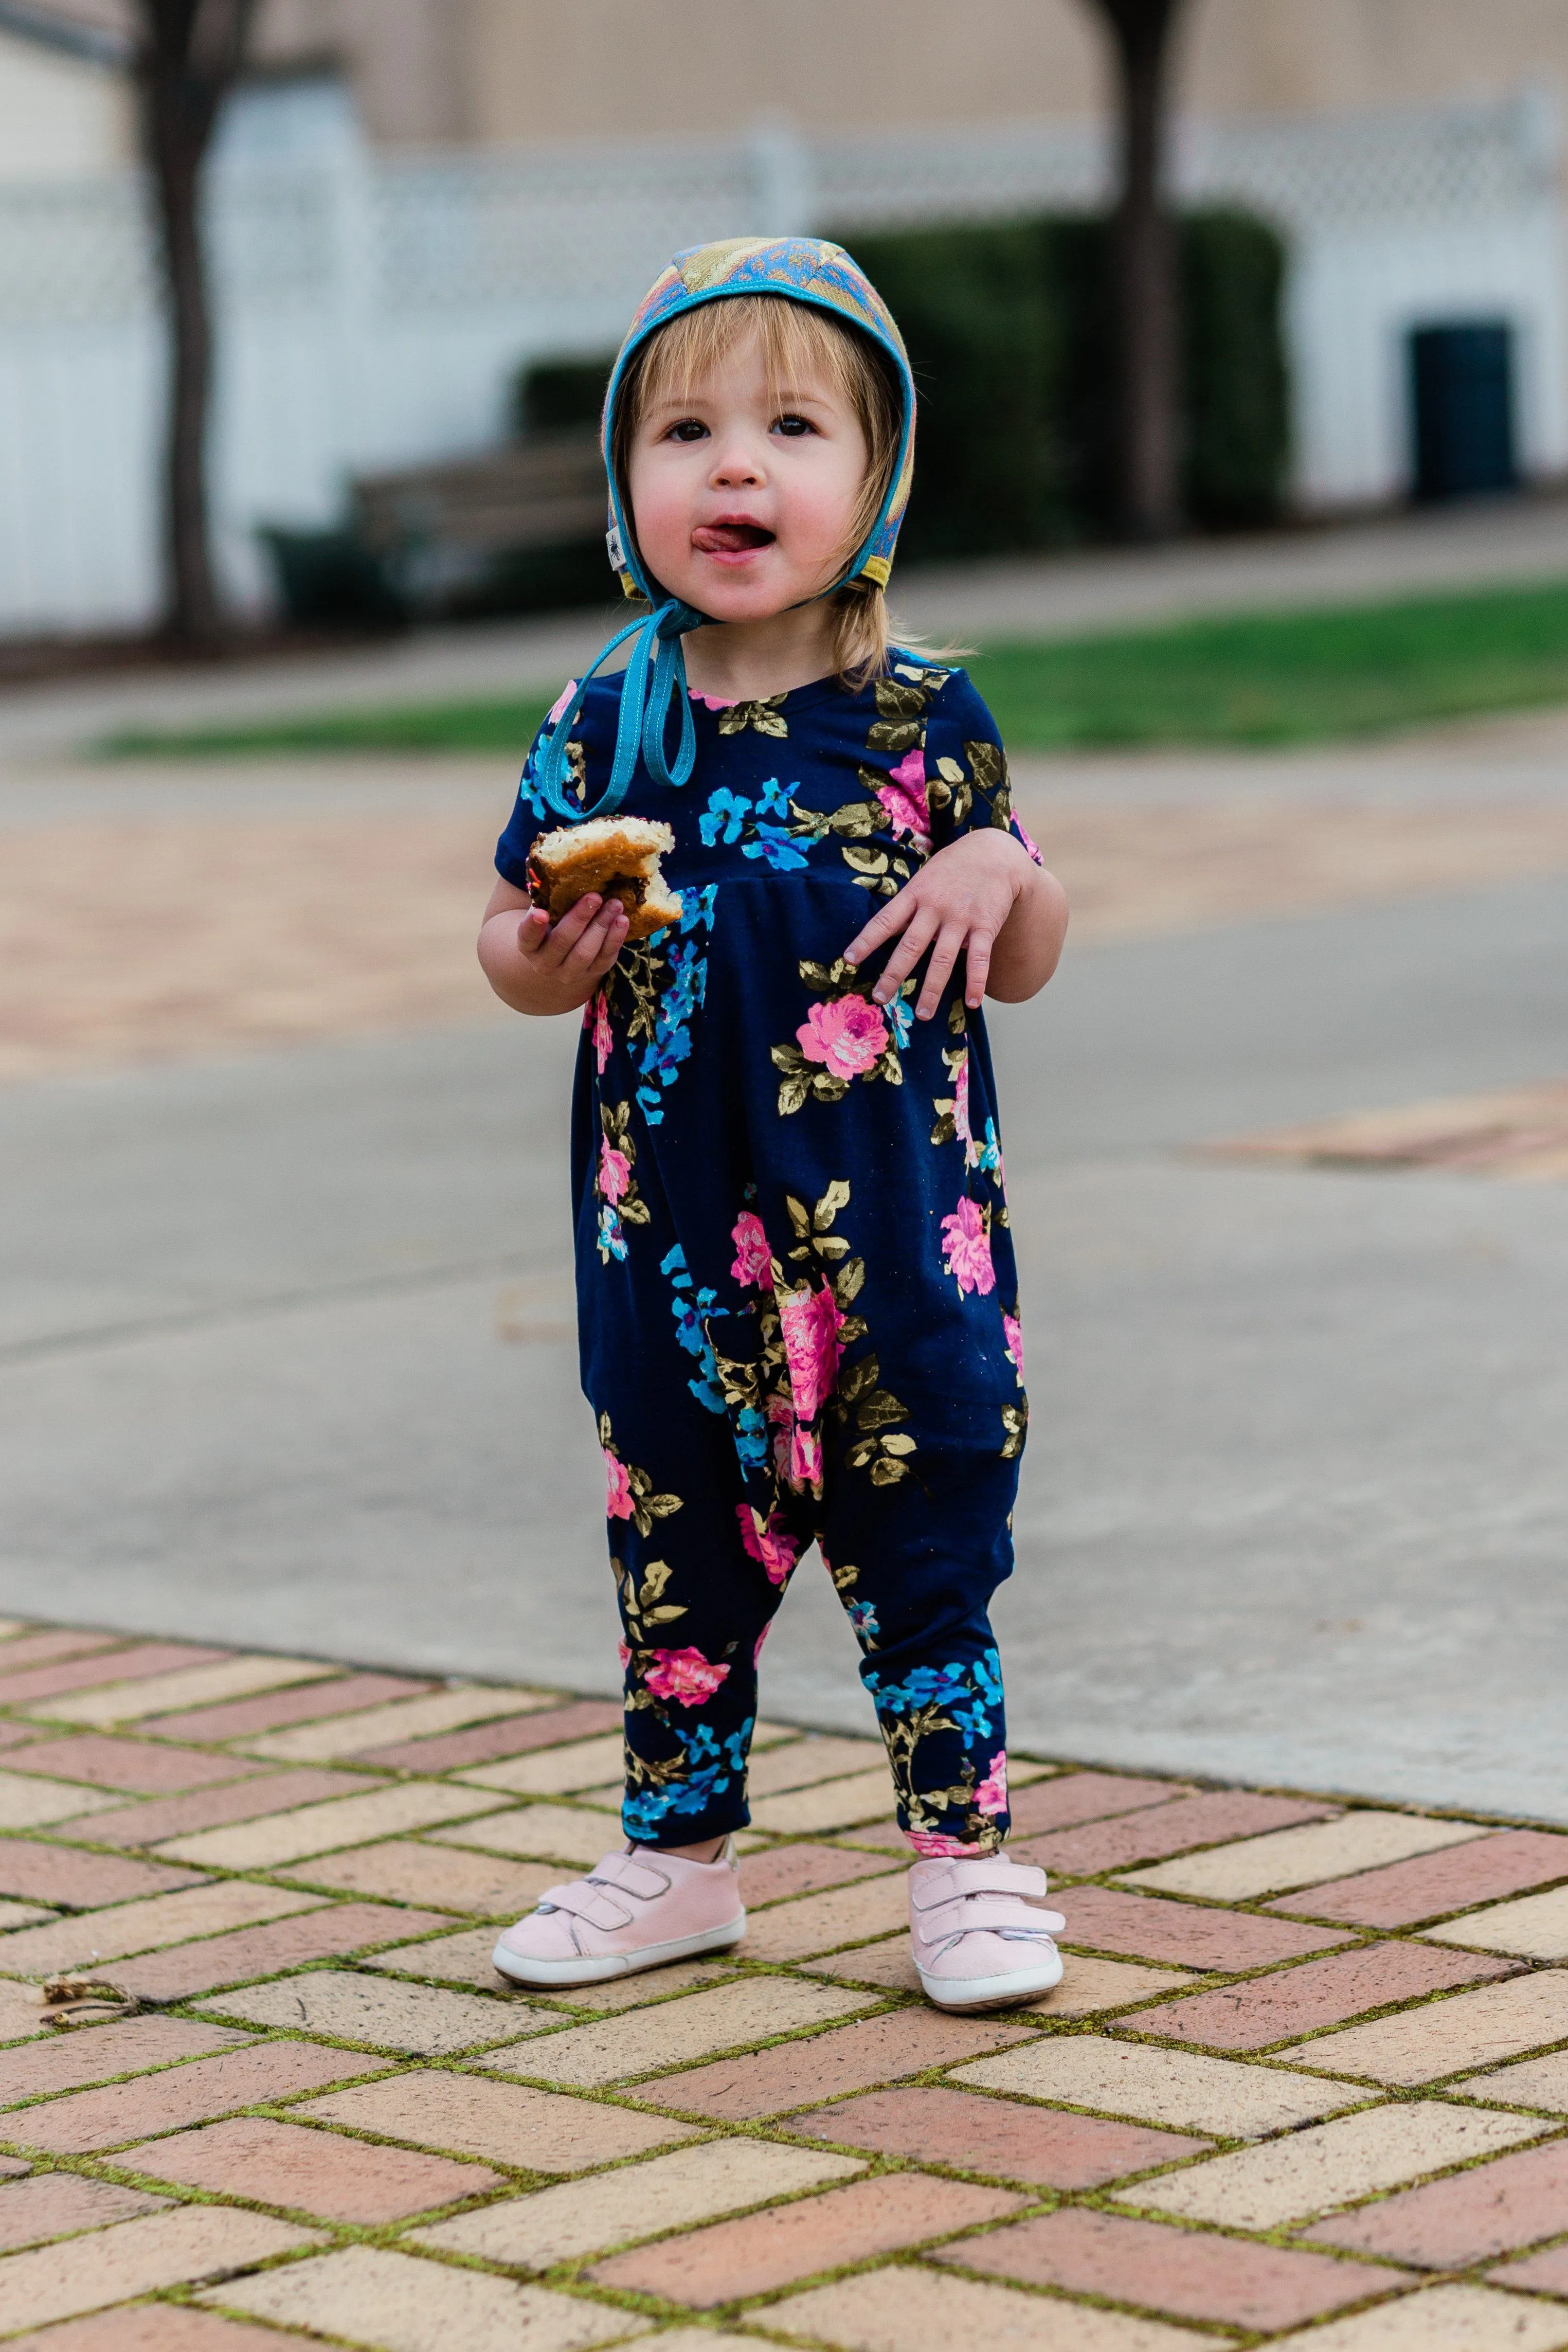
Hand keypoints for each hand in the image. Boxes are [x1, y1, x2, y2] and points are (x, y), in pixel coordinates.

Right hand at [480, 890, 628, 1015]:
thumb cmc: (553, 924)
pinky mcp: (592, 974)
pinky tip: (622, 921)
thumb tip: (564, 867)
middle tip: (595, 896)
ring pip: (585, 952)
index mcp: (529, 946)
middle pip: (562, 942)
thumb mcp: (546, 912)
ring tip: (615, 904)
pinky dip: (615, 939)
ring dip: (601, 926)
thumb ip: (550, 898)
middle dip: (580, 918)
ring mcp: (569, 973)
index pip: (527, 937)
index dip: (533, 926)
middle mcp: (545, 963)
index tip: (540, 913)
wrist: (563, 955)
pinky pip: (605, 959)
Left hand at [842, 830, 1035, 1019]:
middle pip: (910, 946)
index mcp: (915, 894)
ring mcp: (961, 917)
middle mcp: (935, 907)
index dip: (866, 941)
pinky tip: (973, 1003)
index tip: (849, 960)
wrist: (995, 853)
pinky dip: (977, 982)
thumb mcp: (925, 878)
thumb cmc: (952, 869)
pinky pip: (980, 959)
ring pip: (943, 959)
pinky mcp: (985, 925)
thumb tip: (887, 933)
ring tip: (923, 1014)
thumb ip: (909, 905)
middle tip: (880, 998)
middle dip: (893, 974)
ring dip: (932, 989)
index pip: (885, 921)